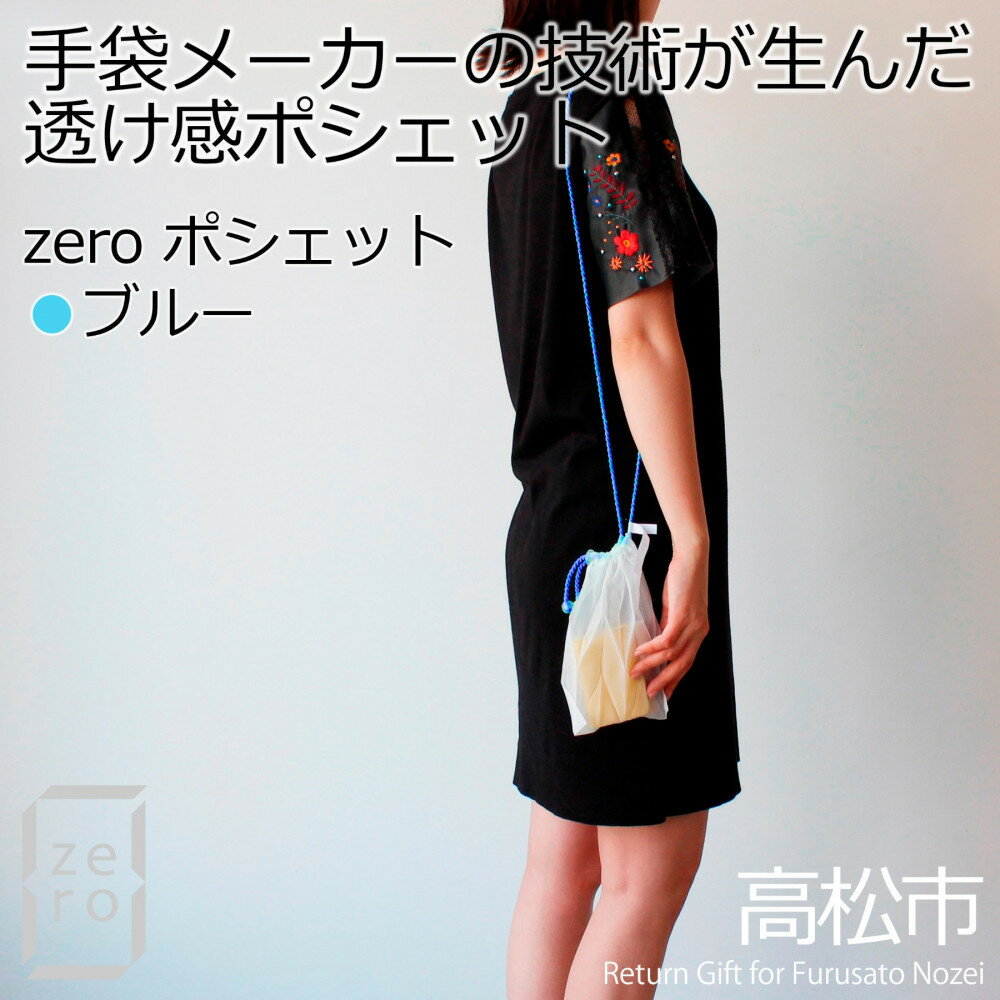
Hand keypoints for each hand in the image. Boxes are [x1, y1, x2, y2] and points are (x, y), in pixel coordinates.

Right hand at [631, 545, 709, 700]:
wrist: (691, 558)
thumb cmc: (683, 578)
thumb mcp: (675, 607)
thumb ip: (668, 623)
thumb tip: (656, 639)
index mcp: (699, 631)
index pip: (688, 660)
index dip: (676, 678)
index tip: (665, 692)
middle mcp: (699, 631)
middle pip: (682, 664)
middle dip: (665, 681)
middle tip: (650, 693)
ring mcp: (692, 625)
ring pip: (672, 655)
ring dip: (652, 666)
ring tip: (635, 672)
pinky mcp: (683, 616)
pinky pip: (666, 640)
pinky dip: (651, 649)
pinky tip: (639, 653)